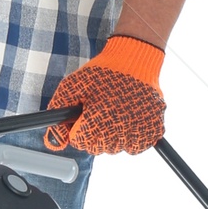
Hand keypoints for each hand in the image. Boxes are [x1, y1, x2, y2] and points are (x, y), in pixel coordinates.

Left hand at [44, 35, 165, 152]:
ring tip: (115, 113)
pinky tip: (128, 120)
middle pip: (98, 148)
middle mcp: (118, 130)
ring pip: (117, 148)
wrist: (134, 60)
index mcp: (97, 121)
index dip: (78, 129)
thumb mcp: (73, 85)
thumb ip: (58, 111)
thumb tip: (54, 142)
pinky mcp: (153, 130)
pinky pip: (137, 146)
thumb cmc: (103, 72)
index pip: (80, 142)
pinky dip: (132, 137)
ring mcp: (138, 131)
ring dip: (113, 136)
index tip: (84, 117)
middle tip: (99, 113)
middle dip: (94, 134)